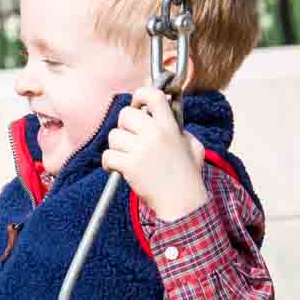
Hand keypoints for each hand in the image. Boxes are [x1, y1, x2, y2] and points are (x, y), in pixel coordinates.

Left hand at [101, 84, 207, 220]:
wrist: (182, 204)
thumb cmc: (188, 176)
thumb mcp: (192, 145)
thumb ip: (180, 128)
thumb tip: (169, 112)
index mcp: (170, 126)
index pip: (152, 95)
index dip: (140, 95)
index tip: (138, 104)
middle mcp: (155, 134)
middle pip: (125, 114)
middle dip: (124, 125)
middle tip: (130, 139)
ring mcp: (141, 150)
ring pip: (114, 136)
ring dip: (117, 147)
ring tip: (127, 158)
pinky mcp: (129, 166)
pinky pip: (108, 155)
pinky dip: (109, 163)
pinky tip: (117, 168)